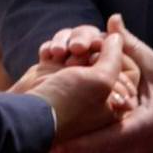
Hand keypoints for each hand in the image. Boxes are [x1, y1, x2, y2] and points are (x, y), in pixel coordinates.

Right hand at [10, 26, 128, 144]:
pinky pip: (56, 50)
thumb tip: (116, 38)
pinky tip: (48, 55)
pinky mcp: (51, 75)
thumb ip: (114, 57)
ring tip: (59, 53)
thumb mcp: (102, 80)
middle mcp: (94, 92)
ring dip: (68, 45)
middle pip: (100, 54)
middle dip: (88, 46)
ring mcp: (71, 82)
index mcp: (113, 101)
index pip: (126, 68)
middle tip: (77, 49)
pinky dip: (52, 47)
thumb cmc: (67, 102)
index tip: (101, 49)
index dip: (114, 53)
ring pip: (77, 48)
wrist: (26, 114)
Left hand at [53, 16, 152, 152]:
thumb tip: (113, 20)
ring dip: (74, 144)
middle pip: (100, 147)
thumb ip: (130, 46)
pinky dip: (82, 143)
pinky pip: (101, 148)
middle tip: (46, 144)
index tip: (58, 140)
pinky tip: (60, 143)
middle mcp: (138, 144)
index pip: (110, 136)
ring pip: (99, 149)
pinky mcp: (126, 150)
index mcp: (146, 125)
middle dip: (73, 143)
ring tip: (48, 144)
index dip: (82, 139)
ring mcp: (132, 150)